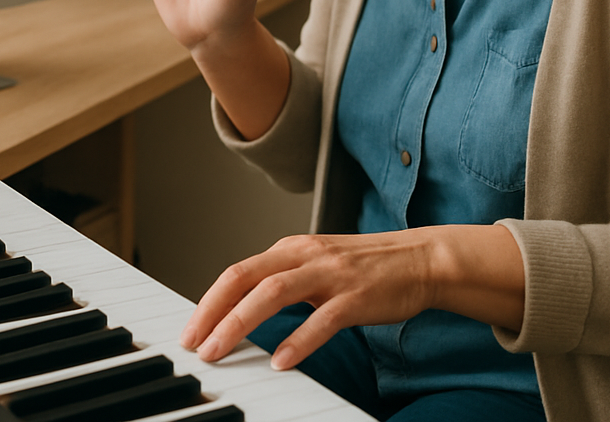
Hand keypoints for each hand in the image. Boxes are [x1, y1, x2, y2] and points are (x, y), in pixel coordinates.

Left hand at [180, 231, 436, 371]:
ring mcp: (330, 273)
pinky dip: (298, 340)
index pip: (237, 271)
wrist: (419, 259)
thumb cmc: (364, 268)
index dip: (209, 301)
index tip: (190, 331)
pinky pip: (321, 319)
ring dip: (240, 323)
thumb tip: (240, 309)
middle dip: (213, 312)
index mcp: (291, 249)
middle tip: (193, 344)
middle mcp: (304, 255)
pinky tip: (281, 362)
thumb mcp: (315, 265)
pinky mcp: (355, 296)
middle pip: (245, 278)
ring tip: (220, 351)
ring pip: (273, 293)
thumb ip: (281, 280)